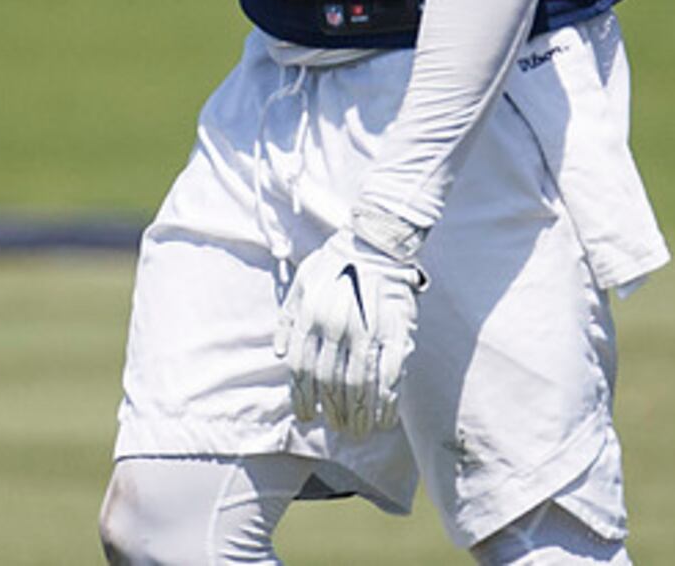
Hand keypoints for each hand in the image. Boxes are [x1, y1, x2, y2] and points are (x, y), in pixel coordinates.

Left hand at [275, 210, 424, 435]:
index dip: (303, 398)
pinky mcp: (396, 333)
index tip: (307, 416)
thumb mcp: (300, 284)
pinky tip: (384, 419)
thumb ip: (287, 320)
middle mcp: (336, 328)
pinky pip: (390, 376)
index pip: (302, 369)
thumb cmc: (334, 263)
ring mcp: (367, 332)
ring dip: (358, 414)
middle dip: (333, 412)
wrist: (375, 242)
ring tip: (358, 431)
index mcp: (310, 317)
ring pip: (359, 385)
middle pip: (330, 383)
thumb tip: (278, 354)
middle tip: (338, 428)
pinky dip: (387, 402)